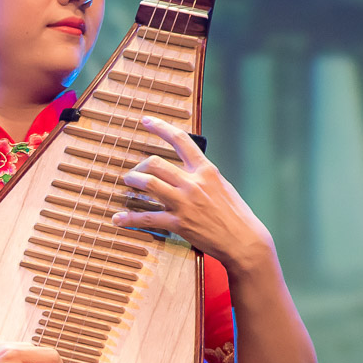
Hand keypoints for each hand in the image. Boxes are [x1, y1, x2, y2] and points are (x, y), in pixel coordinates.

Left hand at [112, 115, 277, 276]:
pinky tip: (118, 218)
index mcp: (206, 170)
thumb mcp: (222, 186)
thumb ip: (202, 175)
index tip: (147, 121)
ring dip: (133, 182)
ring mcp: (184, 203)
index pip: (181, 141)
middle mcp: (193, 183)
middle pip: (156, 163)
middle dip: (140, 166)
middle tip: (135, 173)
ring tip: (128, 185)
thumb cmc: (235, 214)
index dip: (161, 127)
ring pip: (148, 184)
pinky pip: (147, 218)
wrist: (244, 241)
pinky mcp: (178, 223)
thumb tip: (186, 168)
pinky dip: (129, 218)